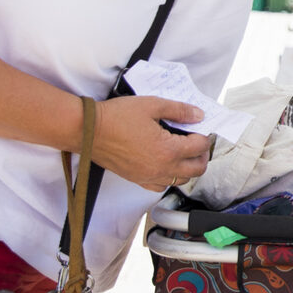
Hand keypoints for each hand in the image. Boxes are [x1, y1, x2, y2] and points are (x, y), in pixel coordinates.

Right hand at [88, 95, 211, 189]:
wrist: (88, 131)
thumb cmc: (116, 117)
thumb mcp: (152, 105)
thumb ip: (179, 110)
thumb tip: (198, 115)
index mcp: (168, 150)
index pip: (200, 147)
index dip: (205, 135)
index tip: (202, 128)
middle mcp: (161, 168)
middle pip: (196, 169)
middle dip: (202, 155)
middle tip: (198, 142)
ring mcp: (148, 176)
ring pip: (180, 181)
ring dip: (188, 168)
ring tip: (184, 152)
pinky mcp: (136, 179)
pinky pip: (161, 186)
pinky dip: (169, 178)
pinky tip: (165, 164)